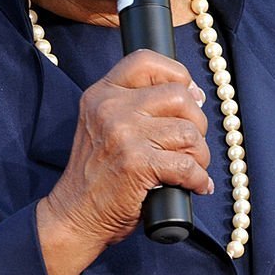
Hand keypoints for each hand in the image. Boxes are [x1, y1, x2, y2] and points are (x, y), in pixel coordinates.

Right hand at [37, 50, 210, 274]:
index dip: (176, 74)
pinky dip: (199, 179)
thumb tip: (192, 94)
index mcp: (102, 93)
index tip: (189, 95)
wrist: (75, 214)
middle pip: (179, 97)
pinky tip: (195, 185)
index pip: (146, 60)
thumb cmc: (98, 173)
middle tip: (190, 143)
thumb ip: (136, 105)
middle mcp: (111, 108)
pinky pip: (187, 165)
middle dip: (196, 122)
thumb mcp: (104, 124)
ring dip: (199, 155)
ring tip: (191, 168)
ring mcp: (123, 135)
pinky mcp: (137, 164)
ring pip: (188, 133)